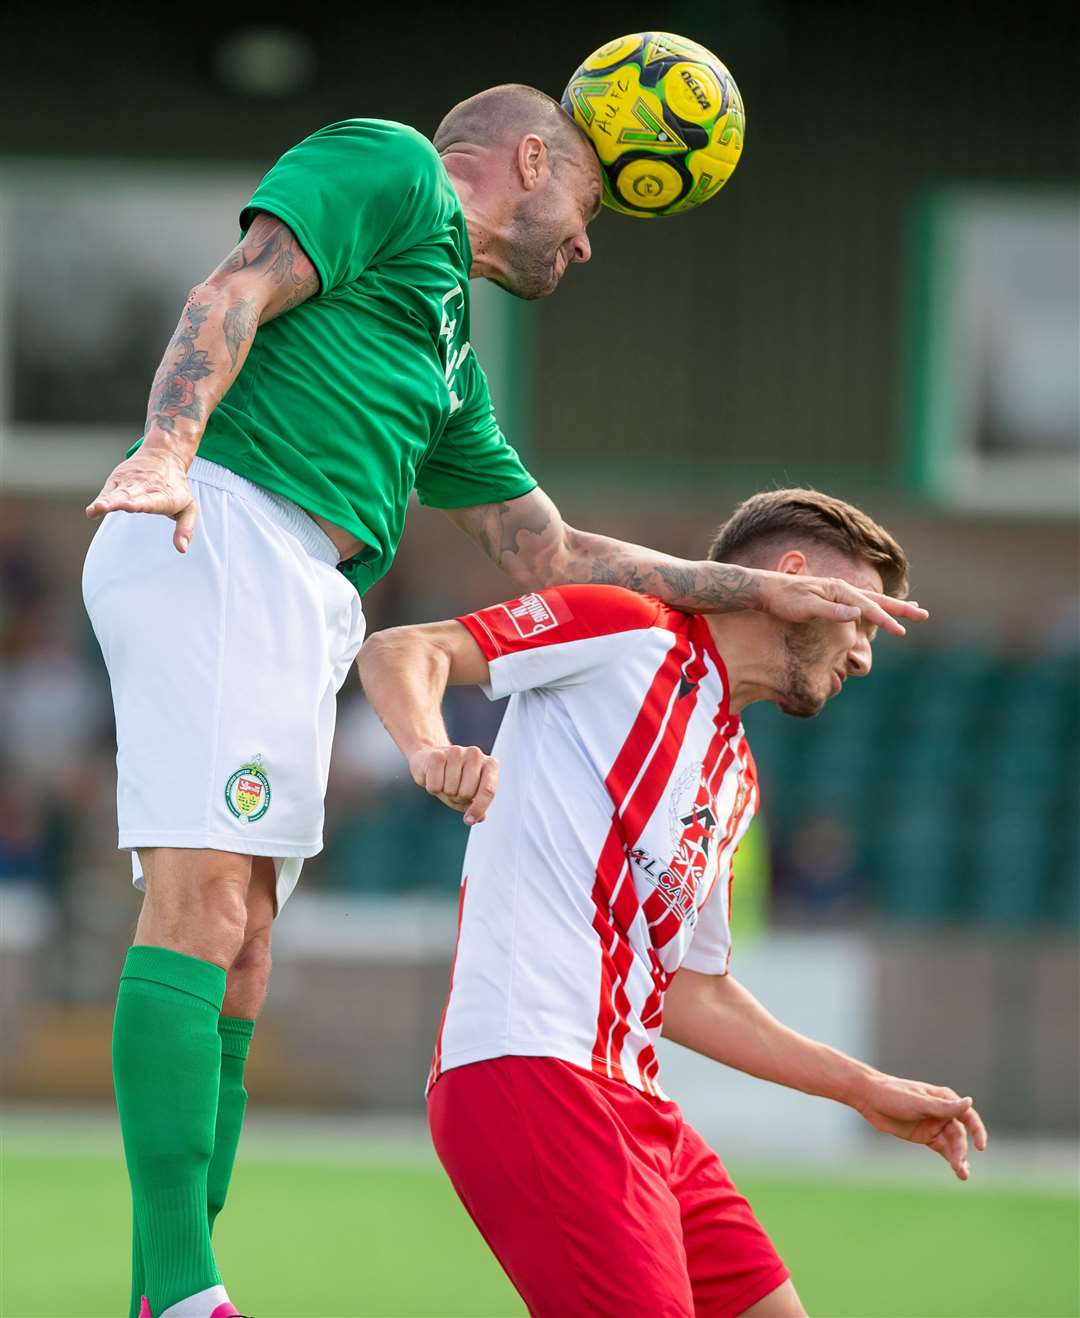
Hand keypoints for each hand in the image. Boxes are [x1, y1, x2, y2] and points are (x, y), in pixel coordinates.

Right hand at [85, 447, 198, 552]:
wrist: (166, 455)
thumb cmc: (177, 488)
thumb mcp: (189, 507)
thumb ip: (185, 529)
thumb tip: (182, 550)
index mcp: (164, 496)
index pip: (151, 500)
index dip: (139, 503)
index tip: (129, 506)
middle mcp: (144, 488)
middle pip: (129, 496)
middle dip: (117, 502)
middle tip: (105, 507)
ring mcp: (130, 483)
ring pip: (117, 494)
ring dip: (106, 501)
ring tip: (97, 508)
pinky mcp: (118, 480)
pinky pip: (107, 492)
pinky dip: (100, 500)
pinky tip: (92, 510)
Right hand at [407, 745, 498, 824]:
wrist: (429, 758)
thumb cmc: (453, 778)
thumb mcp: (468, 794)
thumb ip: (476, 806)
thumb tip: (480, 817)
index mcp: (490, 764)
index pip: (487, 791)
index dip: (478, 809)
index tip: (468, 821)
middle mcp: (476, 754)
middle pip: (467, 793)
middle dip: (458, 798)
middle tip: (453, 788)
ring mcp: (456, 752)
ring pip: (450, 790)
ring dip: (444, 792)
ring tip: (443, 780)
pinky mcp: (437, 755)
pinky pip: (435, 786)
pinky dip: (431, 788)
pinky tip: (432, 776)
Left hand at [756, 570, 927, 636]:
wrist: (764, 591)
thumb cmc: (783, 600)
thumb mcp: (805, 607)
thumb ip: (832, 611)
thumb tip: (858, 614)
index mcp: (838, 589)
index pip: (868, 607)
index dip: (885, 620)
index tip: (900, 631)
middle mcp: (841, 589)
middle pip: (877, 599)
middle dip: (900, 608)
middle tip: (923, 615)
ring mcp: (837, 594)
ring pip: (871, 601)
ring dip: (891, 608)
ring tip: (911, 611)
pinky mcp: (831, 600)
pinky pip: (859, 606)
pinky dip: (874, 610)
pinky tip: (879, 615)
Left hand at [853, 1071, 987, 1178]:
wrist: (869, 1098)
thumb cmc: (894, 1094)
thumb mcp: (919, 1103)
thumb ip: (944, 1107)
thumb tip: (970, 1102)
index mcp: (944, 1098)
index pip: (967, 1115)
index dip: (977, 1131)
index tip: (981, 1146)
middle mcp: (941, 1112)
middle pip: (959, 1134)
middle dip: (960, 1150)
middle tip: (957, 1164)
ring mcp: (933, 1124)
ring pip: (952, 1144)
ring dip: (958, 1158)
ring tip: (962, 1174)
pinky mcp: (924, 1135)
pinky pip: (941, 1149)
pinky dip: (949, 1158)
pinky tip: (957, 1170)